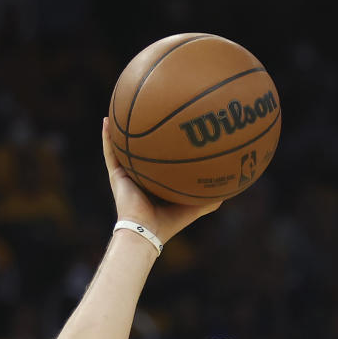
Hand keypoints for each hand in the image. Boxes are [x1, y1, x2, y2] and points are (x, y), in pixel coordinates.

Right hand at [102, 119, 222, 244]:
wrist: (146, 232)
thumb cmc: (169, 223)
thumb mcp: (194, 206)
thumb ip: (209, 198)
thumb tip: (231, 187)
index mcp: (156, 181)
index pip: (160, 159)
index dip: (165, 144)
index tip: (172, 125)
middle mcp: (140, 175)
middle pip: (142, 148)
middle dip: (144, 131)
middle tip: (149, 108)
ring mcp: (127, 174)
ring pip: (122, 147)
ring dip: (121, 128)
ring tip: (121, 107)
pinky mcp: (116, 176)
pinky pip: (110, 152)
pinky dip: (107, 137)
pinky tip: (106, 120)